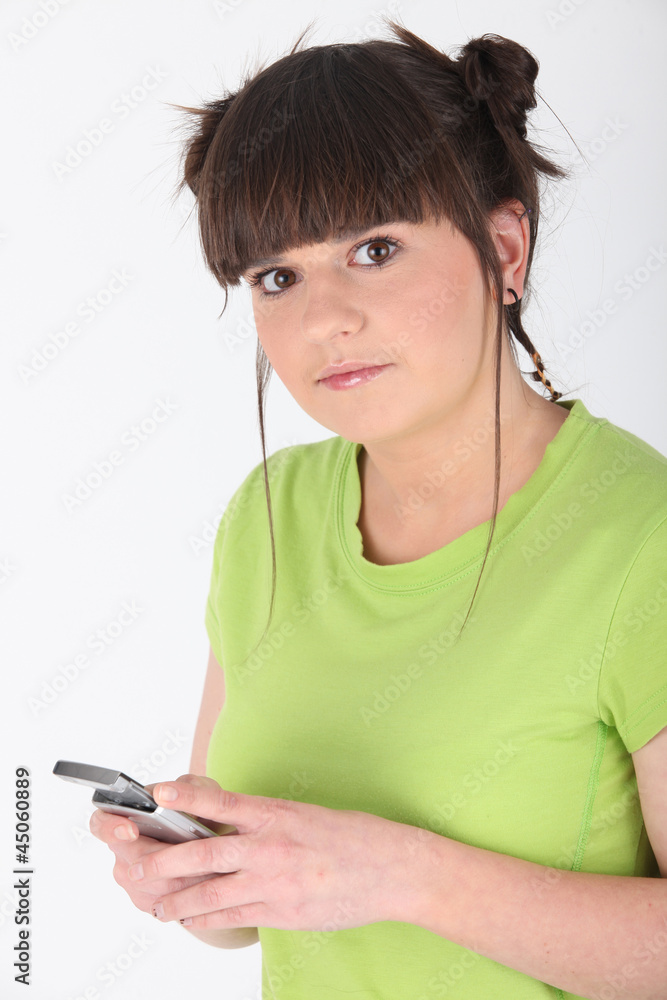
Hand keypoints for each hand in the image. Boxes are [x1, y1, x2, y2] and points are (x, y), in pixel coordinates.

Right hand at [88, 776, 226, 916]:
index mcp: (125, 819)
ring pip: (151, 886)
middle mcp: (123, 852)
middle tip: (189, 853)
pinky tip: (204, 883)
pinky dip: (185, 895)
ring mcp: (132, 880)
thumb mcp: (203, 791)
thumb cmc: (204, 812)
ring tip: (205, 869)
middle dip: (162, 859)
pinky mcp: (148, 901)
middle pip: (134, 862)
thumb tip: (169, 791)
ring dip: (179, 878)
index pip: (101, 823)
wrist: (216, 843)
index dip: (111, 827)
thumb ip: (190, 786)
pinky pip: (162, 904)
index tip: (131, 829)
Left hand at [124, 774, 430, 932]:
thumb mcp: (307, 814)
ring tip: (159, 905)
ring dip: (179, 900)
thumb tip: (233, 824)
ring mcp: (274, 883)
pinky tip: (193, 921)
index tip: (158, 792)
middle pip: (203, 853)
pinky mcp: (281, 912)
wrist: (392, 869)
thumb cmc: (355, 837)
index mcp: (276, 813)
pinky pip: (234, 917)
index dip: (185, 796)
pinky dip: (208, 920)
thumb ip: (268, 821)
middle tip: (138, 864)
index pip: (220, 800)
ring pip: (211, 893)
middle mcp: (270, 846)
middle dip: (165, 860)